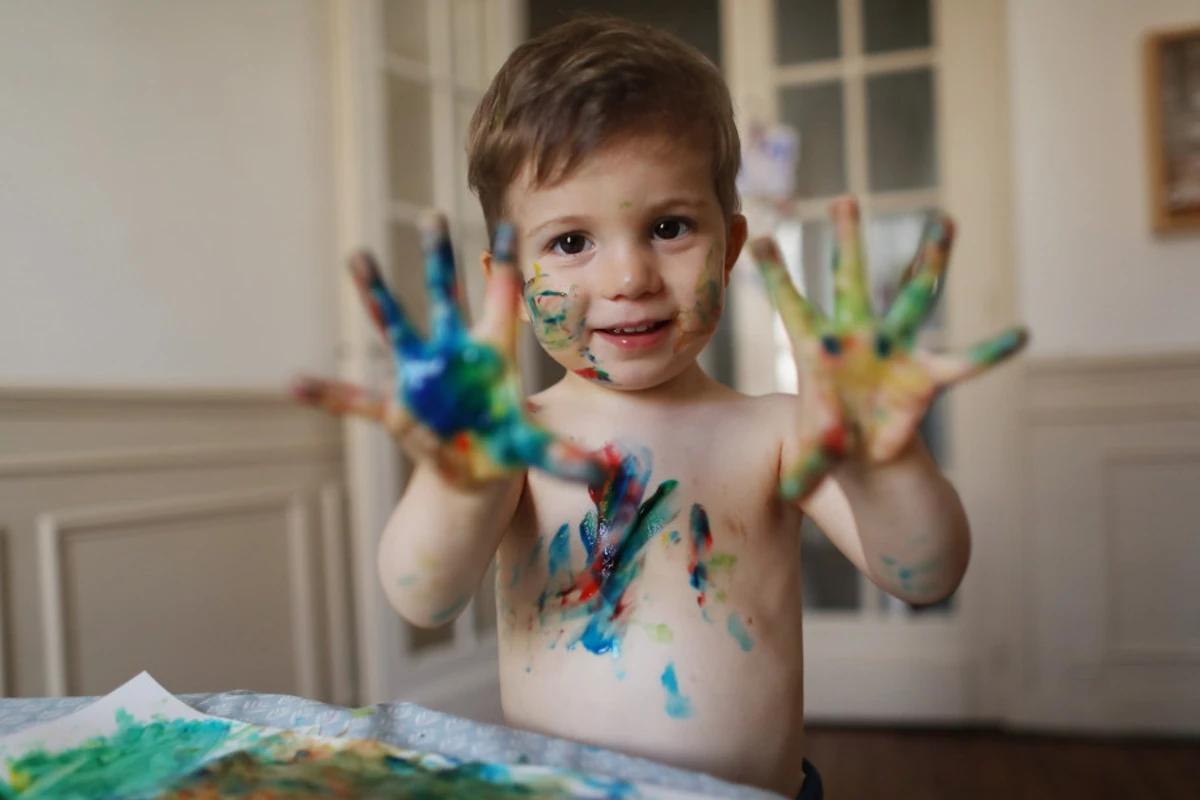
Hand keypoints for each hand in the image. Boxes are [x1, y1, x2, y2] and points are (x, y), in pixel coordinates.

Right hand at [293, 214, 602, 486]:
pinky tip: (296, 385)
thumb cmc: (504, 447)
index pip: (503, 302)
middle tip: (432, 216)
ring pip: (397, 327)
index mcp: (493, 356)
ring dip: (378, 295)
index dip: (505, 266)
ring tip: (359, 256)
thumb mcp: (532, 450)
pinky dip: (329, 395)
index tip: (509, 222)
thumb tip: (602, 477)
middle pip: (446, 298)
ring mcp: (422, 377)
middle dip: (439, 261)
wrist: (473, 472)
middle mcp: (454, 355)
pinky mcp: (399, 408)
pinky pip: (357, 401)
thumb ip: (561, 458)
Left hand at [752, 196, 1026, 500]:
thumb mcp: (812, 458)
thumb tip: (796, 491)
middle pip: (850, 281)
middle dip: (848, 241)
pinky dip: (990, 353)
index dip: (778, 277)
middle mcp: (856, 339)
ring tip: (944, 220)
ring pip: (912, 298)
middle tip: (844, 199)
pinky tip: (1019, 335)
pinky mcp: (925, 376)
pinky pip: (964, 363)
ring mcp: (893, 352)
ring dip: (929, 261)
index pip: (793, 307)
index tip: (761, 239)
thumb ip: (807, 466)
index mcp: (817, 352)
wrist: (866, 462)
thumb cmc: (828, 449)